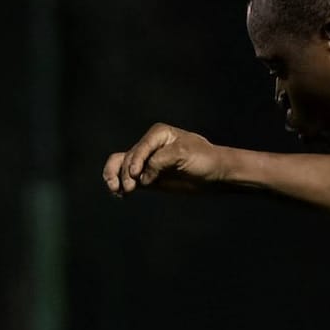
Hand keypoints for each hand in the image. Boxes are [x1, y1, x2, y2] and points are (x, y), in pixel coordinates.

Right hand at [103, 124, 228, 195]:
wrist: (214, 173)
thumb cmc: (203, 158)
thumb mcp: (184, 154)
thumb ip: (160, 161)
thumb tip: (142, 178)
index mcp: (158, 134)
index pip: (141, 147)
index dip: (135, 161)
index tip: (135, 176)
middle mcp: (149, 146)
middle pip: (128, 158)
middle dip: (125, 173)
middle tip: (128, 189)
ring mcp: (146, 162)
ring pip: (121, 166)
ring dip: (115, 177)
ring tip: (116, 191)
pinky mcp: (146, 176)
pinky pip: (127, 179)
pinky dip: (119, 185)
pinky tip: (118, 195)